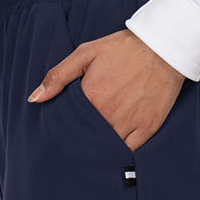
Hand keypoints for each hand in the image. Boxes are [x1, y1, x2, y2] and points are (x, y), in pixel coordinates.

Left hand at [28, 29, 184, 150]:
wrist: (163, 48)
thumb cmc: (123, 49)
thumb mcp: (86, 53)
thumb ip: (58, 76)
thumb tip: (36, 98)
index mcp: (91, 96)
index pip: (69, 123)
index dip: (65, 128)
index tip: (61, 133)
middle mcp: (108, 113)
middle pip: (86, 137)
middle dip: (79, 140)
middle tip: (74, 145)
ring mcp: (129, 123)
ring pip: (106, 147)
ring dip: (98, 148)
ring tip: (92, 146)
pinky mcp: (147, 128)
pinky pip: (127, 150)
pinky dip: (118, 152)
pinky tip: (112, 149)